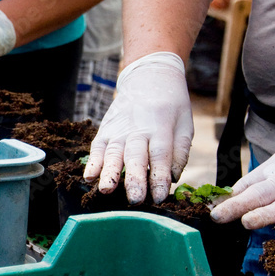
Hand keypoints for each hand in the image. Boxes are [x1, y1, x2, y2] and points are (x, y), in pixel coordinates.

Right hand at [83, 52, 193, 203]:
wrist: (148, 76)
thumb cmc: (171, 105)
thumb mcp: (185, 124)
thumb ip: (180, 152)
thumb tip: (172, 178)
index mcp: (162, 127)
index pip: (161, 155)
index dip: (159, 177)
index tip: (160, 197)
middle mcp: (138, 128)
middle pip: (136, 156)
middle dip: (135, 179)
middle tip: (135, 199)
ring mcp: (119, 128)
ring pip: (113, 153)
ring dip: (109, 172)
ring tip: (106, 189)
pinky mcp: (105, 129)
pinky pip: (97, 147)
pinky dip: (92, 162)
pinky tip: (89, 177)